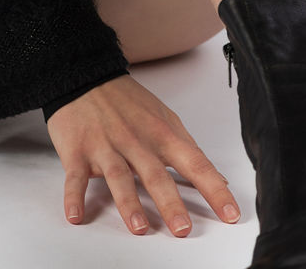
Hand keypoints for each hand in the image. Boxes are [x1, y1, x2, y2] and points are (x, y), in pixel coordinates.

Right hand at [46, 74, 240, 236]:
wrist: (83, 76)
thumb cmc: (126, 102)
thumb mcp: (164, 118)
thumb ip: (190, 150)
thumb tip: (220, 180)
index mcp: (162, 134)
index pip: (195, 163)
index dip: (214, 190)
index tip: (230, 214)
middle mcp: (135, 141)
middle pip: (155, 174)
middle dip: (171, 203)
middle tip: (183, 229)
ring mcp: (105, 146)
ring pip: (119, 177)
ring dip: (129, 203)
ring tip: (139, 227)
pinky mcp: (78, 151)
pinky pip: (76, 177)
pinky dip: (74, 196)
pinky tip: (76, 214)